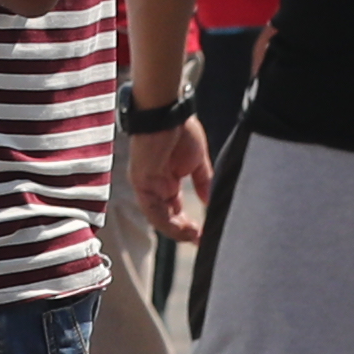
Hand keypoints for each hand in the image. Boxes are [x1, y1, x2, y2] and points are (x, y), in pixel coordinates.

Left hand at [132, 113, 213, 245]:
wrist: (168, 113)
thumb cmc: (181, 130)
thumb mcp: (197, 162)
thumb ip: (203, 182)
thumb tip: (211, 201)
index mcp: (165, 180)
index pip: (174, 209)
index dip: (187, 224)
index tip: (203, 235)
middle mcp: (154, 186)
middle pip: (166, 217)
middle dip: (183, 231)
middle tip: (200, 240)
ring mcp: (146, 185)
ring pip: (158, 218)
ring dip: (176, 231)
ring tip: (194, 237)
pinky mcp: (142, 182)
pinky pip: (153, 210)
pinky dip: (168, 222)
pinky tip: (184, 228)